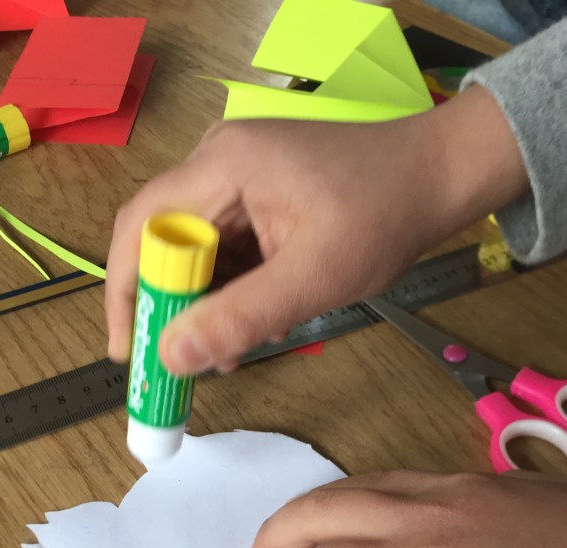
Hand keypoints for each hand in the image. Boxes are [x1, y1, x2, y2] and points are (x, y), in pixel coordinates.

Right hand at [106, 87, 526, 373]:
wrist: (440, 176)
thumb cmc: (384, 216)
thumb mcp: (313, 277)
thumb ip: (241, 317)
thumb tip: (173, 357)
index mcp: (222, 166)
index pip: (141, 227)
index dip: (126, 292)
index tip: (127, 352)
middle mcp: (218, 163)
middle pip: (162, 240)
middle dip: (168, 307)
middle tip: (175, 365)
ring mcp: (238, 178)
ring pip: (195, 251)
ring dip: (204, 306)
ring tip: (227, 354)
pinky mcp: (258, 196)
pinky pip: (226, 249)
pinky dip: (231, 292)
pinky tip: (252, 327)